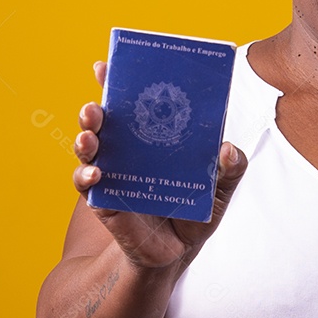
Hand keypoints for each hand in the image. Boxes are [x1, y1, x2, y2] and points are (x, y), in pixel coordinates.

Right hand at [72, 61, 247, 269]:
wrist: (176, 253)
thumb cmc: (196, 211)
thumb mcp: (221, 188)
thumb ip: (231, 168)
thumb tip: (227, 148)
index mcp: (153, 136)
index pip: (133, 102)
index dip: (116, 82)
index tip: (105, 64)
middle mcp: (127, 148)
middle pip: (105, 121)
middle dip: (95, 109)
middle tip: (95, 106)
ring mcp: (112, 172)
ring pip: (90, 148)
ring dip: (86, 138)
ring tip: (89, 136)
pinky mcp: (104, 200)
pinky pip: (88, 185)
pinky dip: (87, 178)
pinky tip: (95, 174)